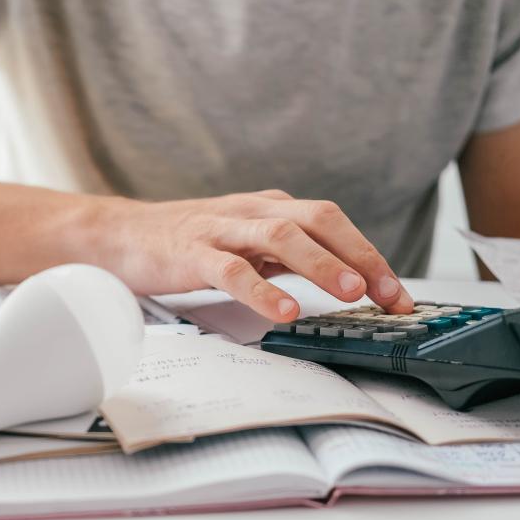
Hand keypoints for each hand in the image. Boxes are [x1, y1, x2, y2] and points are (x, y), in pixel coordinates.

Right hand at [88, 190, 413, 321]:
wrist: (121, 235)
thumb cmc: (189, 242)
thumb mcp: (248, 244)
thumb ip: (291, 257)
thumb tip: (347, 280)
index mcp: (271, 208)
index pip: (333, 224)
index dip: (370, 256)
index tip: (397, 295)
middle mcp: (252, 211)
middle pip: (319, 220)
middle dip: (360, 256)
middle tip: (387, 293)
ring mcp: (222, 229)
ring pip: (281, 237)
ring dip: (321, 264)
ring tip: (351, 294)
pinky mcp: (192, 253)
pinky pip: (232, 270)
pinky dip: (262, 289)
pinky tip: (284, 310)